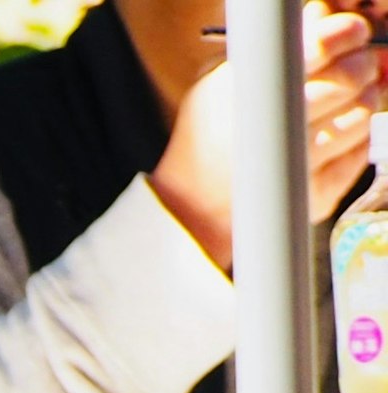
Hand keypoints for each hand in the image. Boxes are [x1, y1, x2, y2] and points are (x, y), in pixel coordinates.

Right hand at [153, 6, 381, 265]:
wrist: (187, 215)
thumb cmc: (207, 144)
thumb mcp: (219, 88)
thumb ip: (269, 51)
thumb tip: (323, 19)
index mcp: (242, 96)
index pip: (314, 48)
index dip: (343, 33)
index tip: (352, 31)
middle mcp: (269, 131)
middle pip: (347, 79)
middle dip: (362, 65)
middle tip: (357, 64)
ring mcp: (295, 166)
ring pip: (360, 116)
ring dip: (364, 101)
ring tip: (346, 101)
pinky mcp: (313, 196)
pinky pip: (358, 155)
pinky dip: (357, 139)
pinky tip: (337, 134)